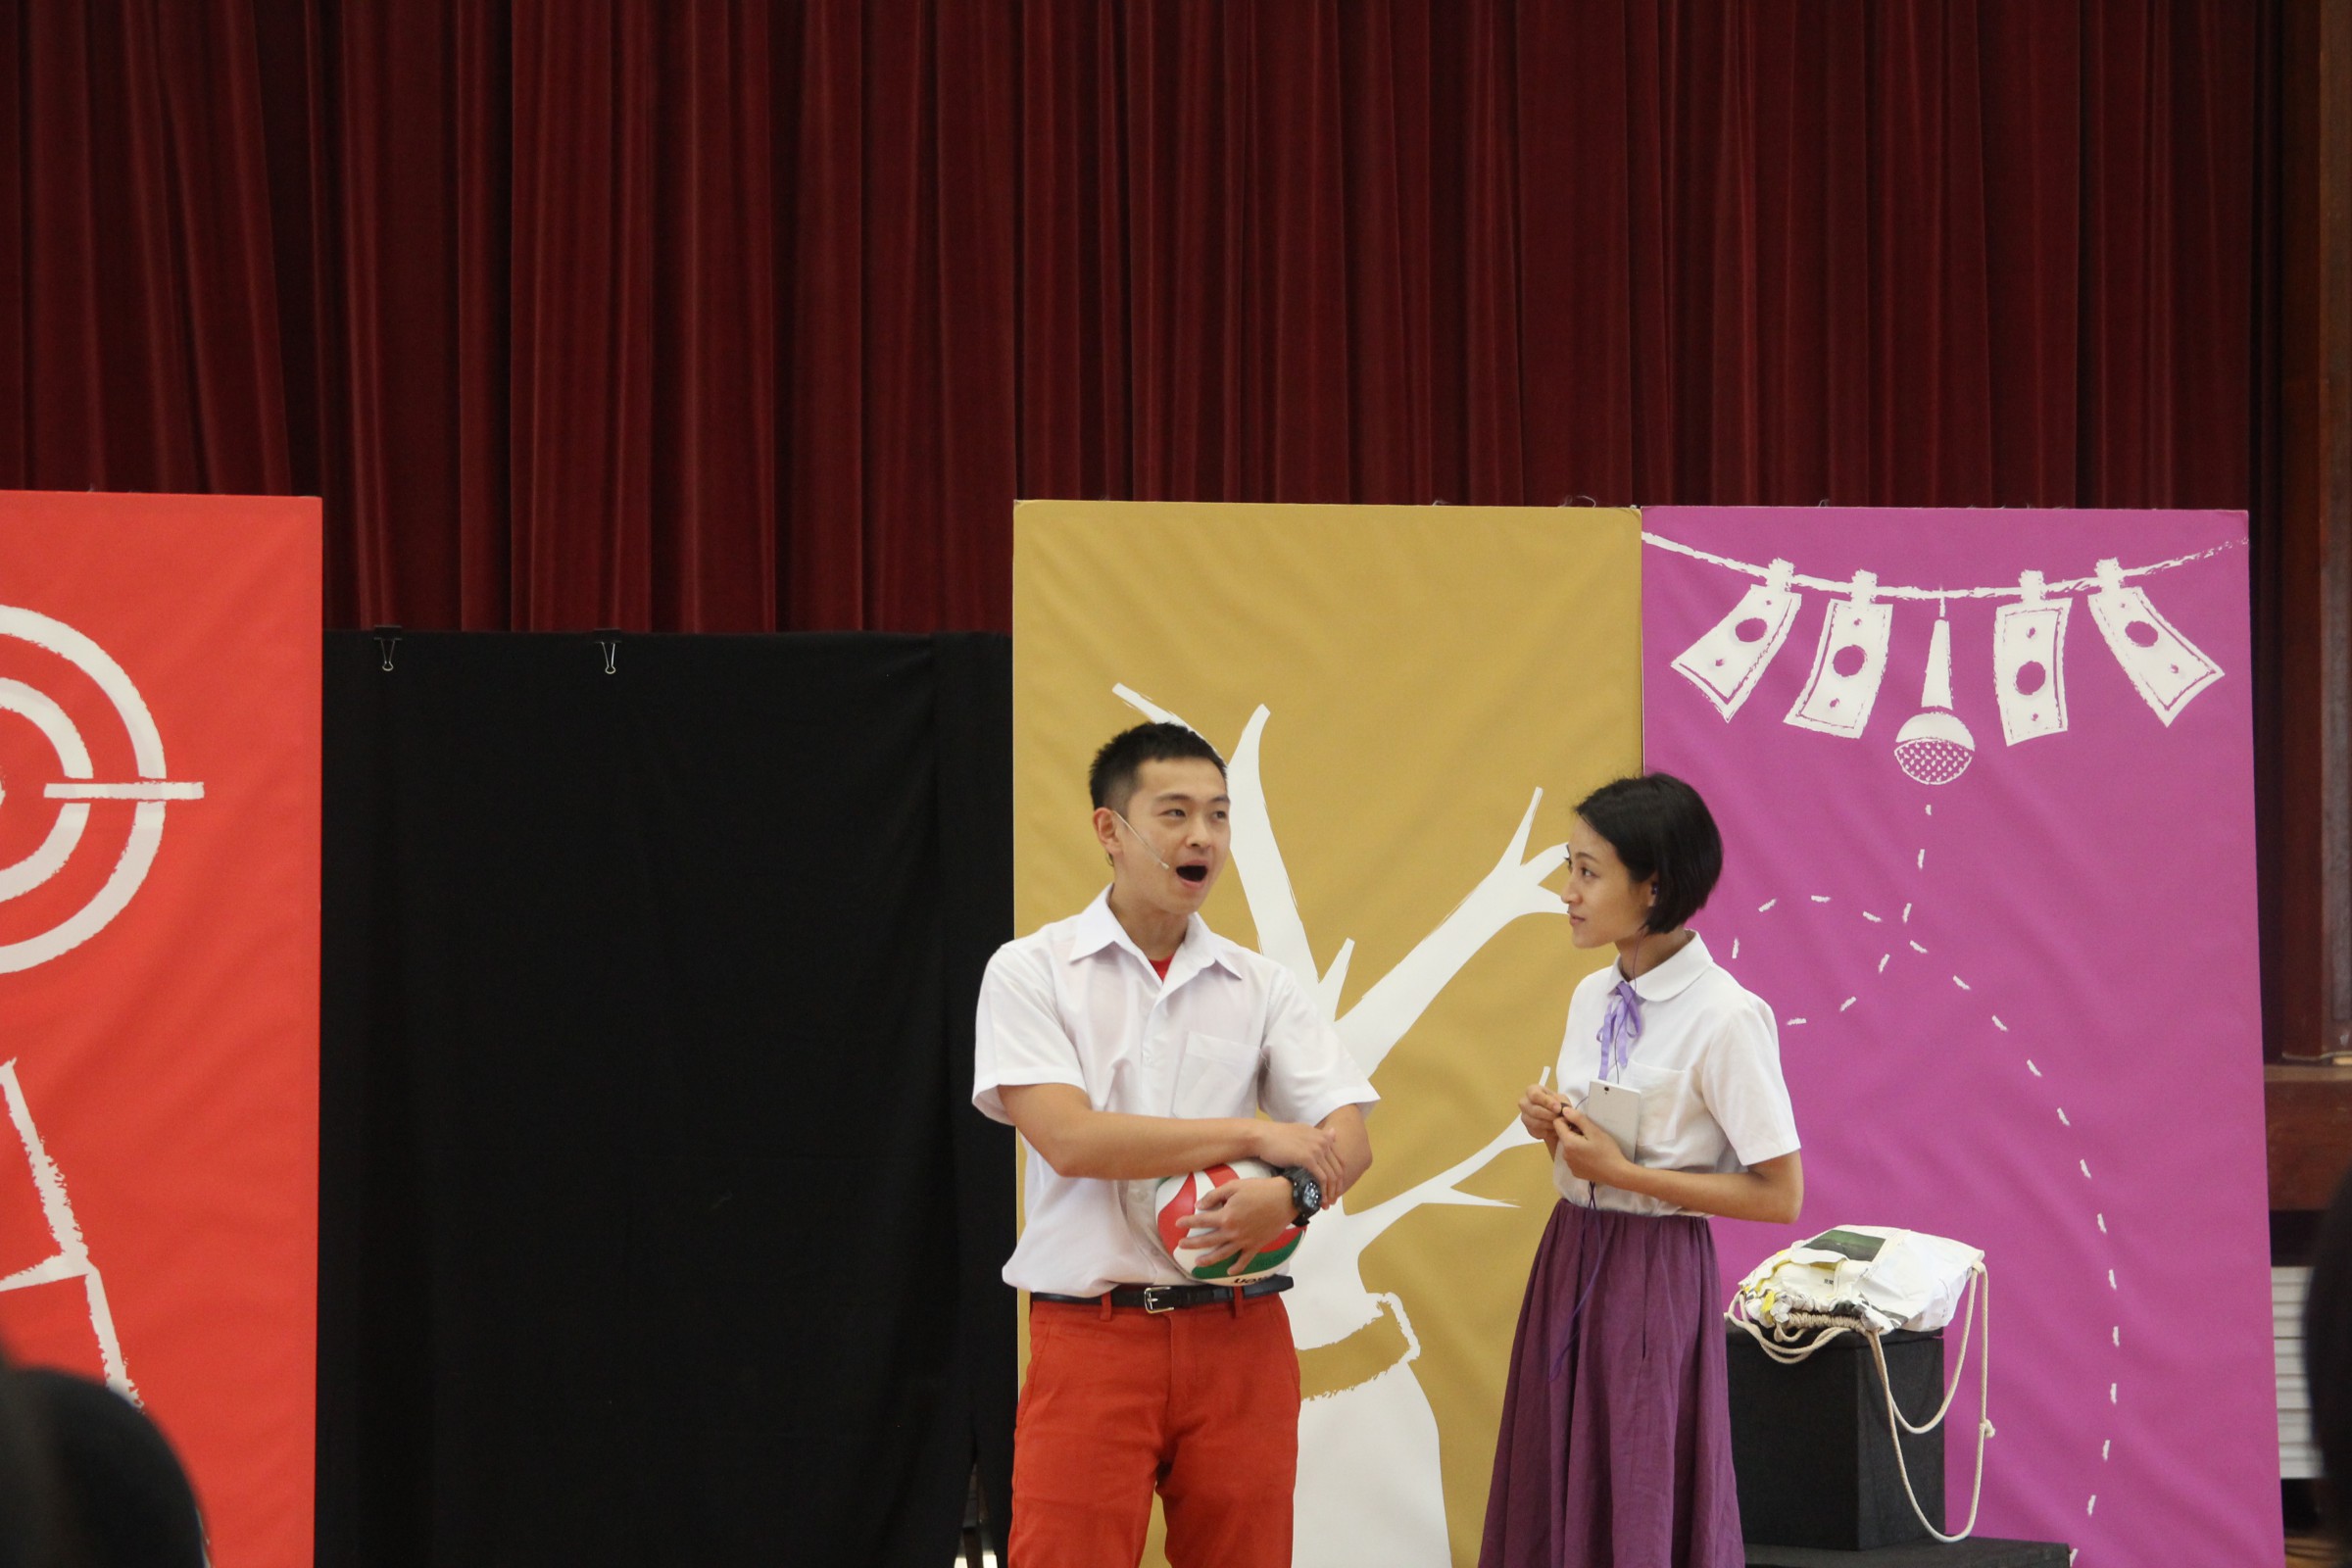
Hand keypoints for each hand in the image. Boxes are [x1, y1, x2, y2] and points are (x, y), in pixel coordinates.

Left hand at [1183, 1176, 1299, 1265]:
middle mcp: (1233, 1232)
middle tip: (1181, 1245)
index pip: (1201, 1221)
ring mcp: (1244, 1241)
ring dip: (1209, 1260)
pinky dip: (1237, 1267)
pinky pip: (1244, 1260)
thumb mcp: (1234, 1186)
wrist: (1285, 1199)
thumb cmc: (1259, 1189)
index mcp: (1226, 1216)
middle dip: (1192, 1243)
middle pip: (1208, 1240)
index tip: (1178, 1224)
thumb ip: (1215, 1195)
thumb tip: (1199, 1206)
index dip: (1188, 1222)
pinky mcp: (1256, 1246)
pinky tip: (1229, 1270)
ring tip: (1198, 1263)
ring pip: (1222, 1254)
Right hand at [1251, 1120, 1342, 1196]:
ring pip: (1331, 1176)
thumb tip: (1334, 1133)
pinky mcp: (1308, 1158)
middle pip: (1337, 1170)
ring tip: (1326, 1205)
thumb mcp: (1301, 1133)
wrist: (1262, 1136)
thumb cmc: (1277, 1137)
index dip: (1339, 1178)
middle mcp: (1323, 1142)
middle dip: (1336, 1189)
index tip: (1334, 1191)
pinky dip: (1323, 1191)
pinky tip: (1319, 1200)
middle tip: (1332, 1202)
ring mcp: (1316, 1149)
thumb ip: (1318, 1136)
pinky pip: (1321, 1178)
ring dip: (1330, 1193)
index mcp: (1322, 1136)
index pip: (1339, 1161)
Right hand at [1518, 1081, 1564, 1148]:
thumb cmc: (1557, 1103)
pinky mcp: (1528, 1129)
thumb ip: (1561, 1102)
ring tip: (1559, 1124)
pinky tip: (1555, 1130)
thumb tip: (1561, 1109)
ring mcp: (1524, 1117)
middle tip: (1559, 1118)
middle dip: (1549, 1115)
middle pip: (1533, 1110)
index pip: (1535, 1095)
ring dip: (1549, 1124)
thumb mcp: (1561, 1098)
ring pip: (1534, 1123)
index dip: (1547, 1102)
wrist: (1555, 1114)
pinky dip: (1547, 1132)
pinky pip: (1536, 1132)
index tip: (1558, 1108)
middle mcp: (1524, 1103)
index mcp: (1531, 1091)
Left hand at [1551, 1104, 1632, 1186]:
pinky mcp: (1575, 1172)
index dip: (1567, 1119)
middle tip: (1590, 1135)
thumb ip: (1578, 1119)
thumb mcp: (1594, 1131)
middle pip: (1563, 1136)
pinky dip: (1578, 1154)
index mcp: (1568, 1143)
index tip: (1580, 1122)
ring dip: (1576, 1143)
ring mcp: (1569, 1165)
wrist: (1617, 1173)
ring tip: (1592, 1146)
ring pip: (1568, 1147)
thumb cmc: (1607, 1151)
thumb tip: (1564, 1110)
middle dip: (1573, 1131)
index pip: (1557, 1123)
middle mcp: (1565, 1155)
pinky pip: (1572, 1158)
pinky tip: (1591, 1156)